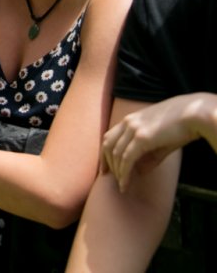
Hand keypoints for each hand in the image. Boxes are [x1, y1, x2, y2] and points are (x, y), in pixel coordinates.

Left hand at [101, 94, 216, 192]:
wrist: (194, 113)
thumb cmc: (181, 125)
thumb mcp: (161, 141)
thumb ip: (149, 157)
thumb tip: (139, 173)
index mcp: (130, 119)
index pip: (109, 137)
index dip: (104, 153)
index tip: (104, 168)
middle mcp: (128, 122)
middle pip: (108, 146)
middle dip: (106, 163)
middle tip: (108, 177)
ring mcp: (133, 129)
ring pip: (116, 154)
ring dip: (117, 172)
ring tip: (122, 185)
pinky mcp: (142, 138)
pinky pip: (127, 159)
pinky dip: (124, 174)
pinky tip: (125, 184)